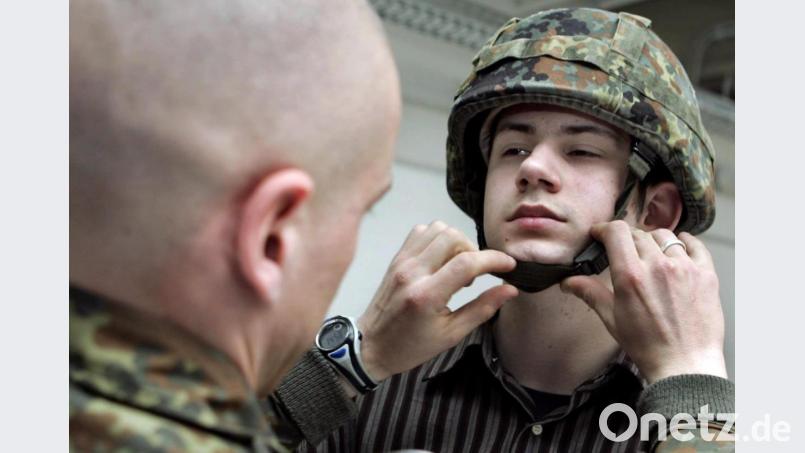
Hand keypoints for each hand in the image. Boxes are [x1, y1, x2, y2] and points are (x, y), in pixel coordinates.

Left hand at [357, 221, 517, 381]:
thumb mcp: (451, 335)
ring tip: (457, 267)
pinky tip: (441, 260)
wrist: (370, 345)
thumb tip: (510, 290)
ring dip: (456, 242)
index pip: (466, 263)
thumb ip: (482, 309)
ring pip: (437, 229)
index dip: (493, 259)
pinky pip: (421, 232)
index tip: (508, 265)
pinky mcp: (396, 258)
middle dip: (474, 250)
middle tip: (474, 275)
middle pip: (453, 237)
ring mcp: (402, 262)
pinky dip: (438, 238)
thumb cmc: (411, 346)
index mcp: (427, 296)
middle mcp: (413, 272)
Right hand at [560, 220, 726, 383]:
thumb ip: (590, 293)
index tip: (600, 234)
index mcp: (630, 275)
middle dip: (627, 240)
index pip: (616, 232)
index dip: (605, 229)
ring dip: (653, 242)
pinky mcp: (706, 274)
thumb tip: (568, 282)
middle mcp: (658, 265)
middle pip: (639, 234)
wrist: (685, 365)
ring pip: (665, 237)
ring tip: (650, 255)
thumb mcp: (612, 319)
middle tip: (624, 252)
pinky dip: (684, 242)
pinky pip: (695, 245)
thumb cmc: (648, 346)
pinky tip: (678, 248)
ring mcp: (685, 268)